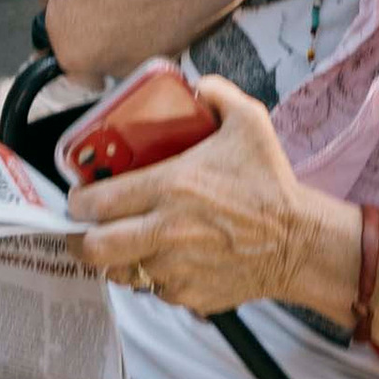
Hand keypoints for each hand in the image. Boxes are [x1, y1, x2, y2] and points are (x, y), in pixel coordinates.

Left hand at [68, 81, 329, 317]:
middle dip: (79, 239)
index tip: (80, 196)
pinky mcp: (187, 294)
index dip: (79, 201)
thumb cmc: (271, 184)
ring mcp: (174, 268)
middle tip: (84, 228)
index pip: (98, 201)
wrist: (299, 242)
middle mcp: (165, 231)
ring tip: (122, 244)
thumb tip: (195, 84)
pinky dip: (152, 276)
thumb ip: (217, 93)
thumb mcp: (250, 122)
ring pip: (118, 273)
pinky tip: (165, 259)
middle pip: (94, 248)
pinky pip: (152, 289)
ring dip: (115, 259)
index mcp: (172, 186)